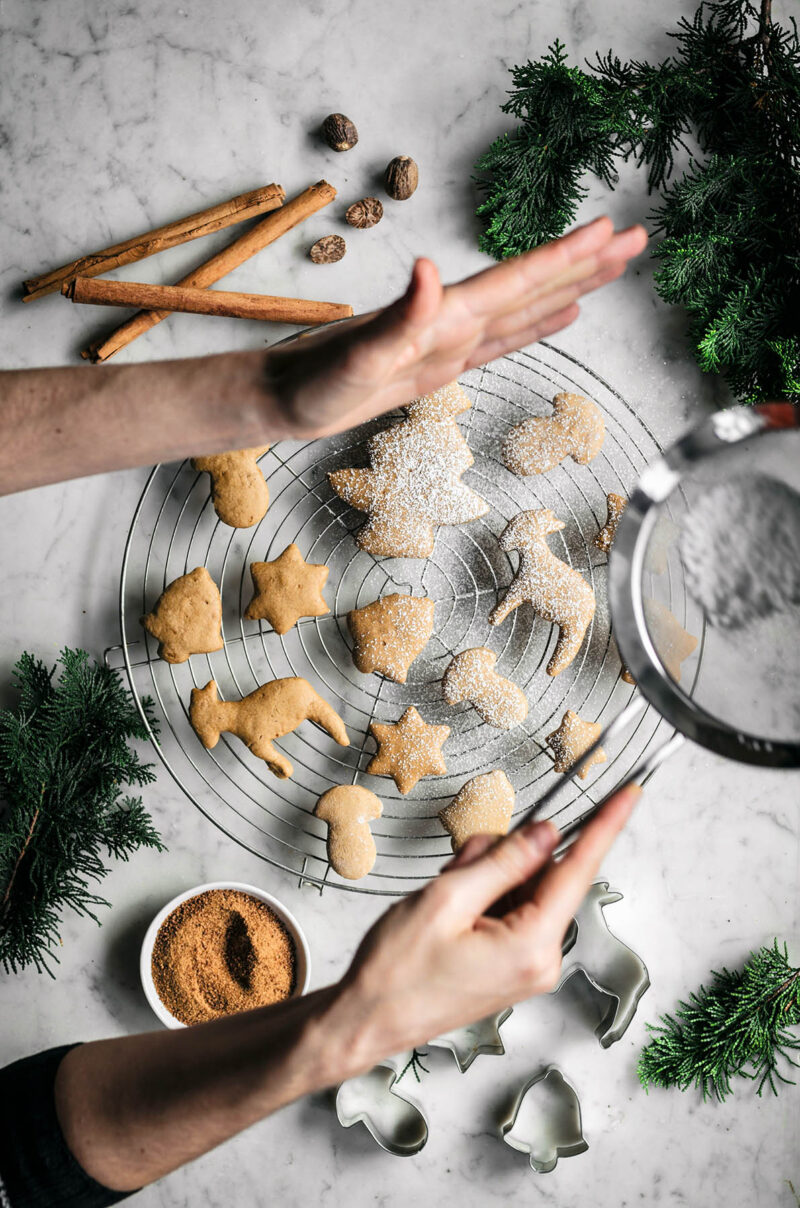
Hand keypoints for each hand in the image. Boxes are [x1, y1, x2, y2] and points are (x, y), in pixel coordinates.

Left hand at [262, 217, 647, 438]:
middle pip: (534, 285)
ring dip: (570, 287)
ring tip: (612, 268)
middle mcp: (454, 320)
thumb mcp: (358, 357)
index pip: (517, 281)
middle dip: (586, 263)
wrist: (285, 398)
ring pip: (526, 308)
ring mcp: (451, 340)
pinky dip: (536, 324)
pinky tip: (559, 314)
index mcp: (445, 315)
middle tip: (637, 239)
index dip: (564, 258)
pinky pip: (502, 340)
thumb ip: (399, 317)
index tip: (610, 229)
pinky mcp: (442, 363)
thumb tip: (430, 271)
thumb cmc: (317, 383)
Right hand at [334, 784, 640, 1069]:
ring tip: (444, 891)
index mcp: (531, 945)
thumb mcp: (447, 899)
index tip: (630, 794)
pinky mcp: (513, 965)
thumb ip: (504, 862)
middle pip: (545, 876)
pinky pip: (512, 909)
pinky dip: (484, 894)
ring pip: (525, 889)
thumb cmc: (396, 971)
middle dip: (506, 855)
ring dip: (488, 876)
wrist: (367, 1021)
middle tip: (461, 861)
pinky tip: (451, 904)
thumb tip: (547, 834)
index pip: (578, 870)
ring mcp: (528, 966)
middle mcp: (541, 960)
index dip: (604, 826)